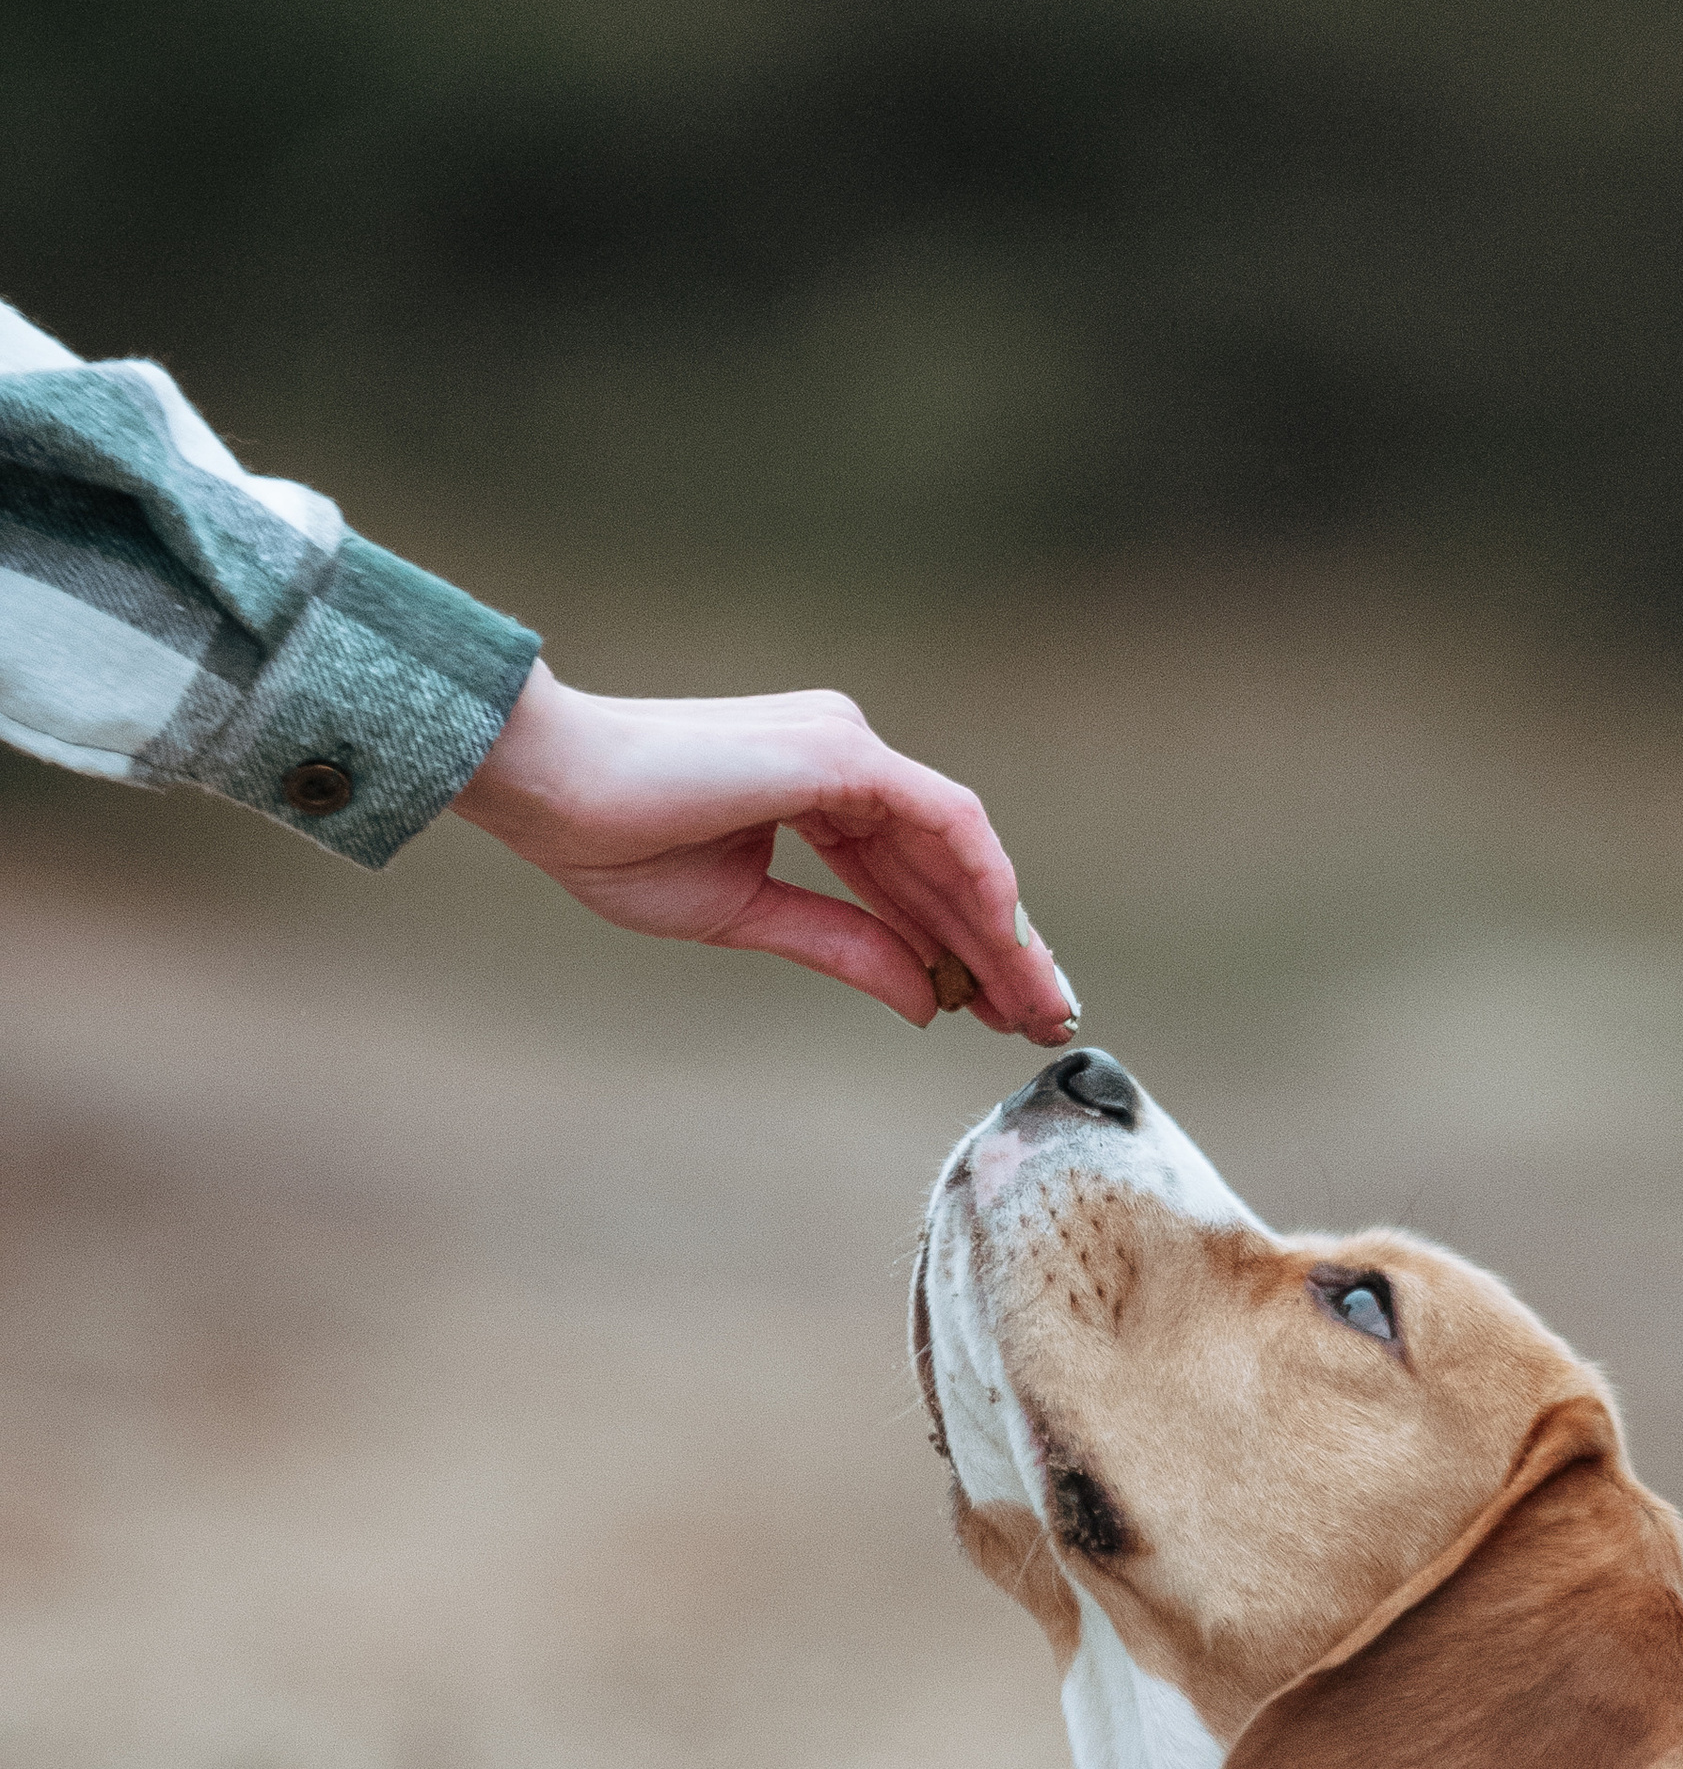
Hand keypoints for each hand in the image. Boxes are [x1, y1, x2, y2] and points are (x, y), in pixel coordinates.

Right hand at [449, 665, 1077, 1039]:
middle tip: (1046, 1022)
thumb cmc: (617, 842)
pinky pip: (944, 823)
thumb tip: (928, 999)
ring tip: (1039, 1004)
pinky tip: (1008, 941)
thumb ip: (844, 947)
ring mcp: (848, 747)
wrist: (550, 786)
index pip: (912, 876)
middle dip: (1001, 948)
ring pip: (958, 850)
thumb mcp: (750, 916)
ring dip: (1004, 930)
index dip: (962, 945)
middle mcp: (846, 757)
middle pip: (947, 867)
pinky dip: (982, 884)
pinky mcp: (843, 754)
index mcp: (817, 787)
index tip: (1000, 1011)